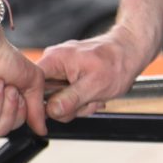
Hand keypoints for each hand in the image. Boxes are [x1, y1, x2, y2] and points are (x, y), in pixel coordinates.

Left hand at [0, 29, 47, 135]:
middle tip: (8, 89)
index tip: (19, 93)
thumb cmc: (1, 56)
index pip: (12, 125)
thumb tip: (41, 130)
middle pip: (1, 129)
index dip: (19, 113)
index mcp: (0, 102)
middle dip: (9, 109)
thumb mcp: (31, 80)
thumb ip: (36, 108)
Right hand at [37, 19, 159, 123]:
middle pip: (44, 95)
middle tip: (86, 102)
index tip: (58, 112)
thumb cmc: (118, 62)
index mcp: (53, 60)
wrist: (131, 50)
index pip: (31, 86)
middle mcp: (53, 61)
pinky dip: (80, 98)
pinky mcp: (68, 73)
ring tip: (94, 96)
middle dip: (66, 106)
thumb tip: (50, 111)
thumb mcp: (95, 86)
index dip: (40, 104)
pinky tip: (92, 94)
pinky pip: (66, 93)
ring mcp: (60, 67)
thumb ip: (70, 99)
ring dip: (77, 104)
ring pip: (56, 98)